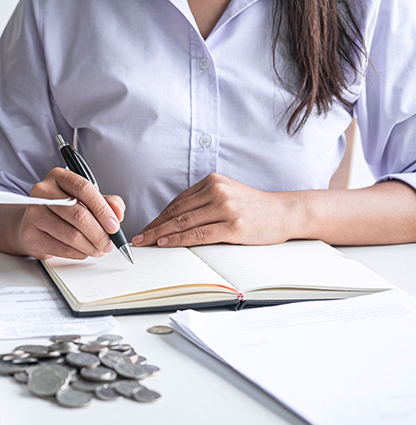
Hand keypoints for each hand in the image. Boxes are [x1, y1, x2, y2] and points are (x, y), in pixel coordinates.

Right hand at [15, 168, 124, 259]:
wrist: (33, 224)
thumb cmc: (62, 210)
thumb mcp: (86, 200)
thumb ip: (106, 202)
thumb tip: (118, 213)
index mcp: (58, 176)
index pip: (84, 189)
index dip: (103, 210)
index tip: (114, 226)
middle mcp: (43, 191)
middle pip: (78, 215)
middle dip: (99, 233)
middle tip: (109, 244)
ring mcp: (33, 213)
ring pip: (71, 235)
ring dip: (91, 246)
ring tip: (99, 249)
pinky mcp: (30, 234)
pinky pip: (62, 249)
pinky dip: (79, 253)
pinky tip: (84, 251)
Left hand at [133, 173, 296, 246]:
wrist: (286, 212)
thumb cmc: (255, 208)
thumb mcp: (228, 195)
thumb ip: (204, 202)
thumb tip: (174, 220)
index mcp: (212, 182)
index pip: (177, 202)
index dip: (157, 217)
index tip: (144, 228)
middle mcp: (217, 191)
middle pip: (176, 212)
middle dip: (153, 226)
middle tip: (138, 238)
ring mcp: (226, 208)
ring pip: (184, 222)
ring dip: (160, 234)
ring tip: (146, 243)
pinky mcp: (234, 226)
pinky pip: (199, 234)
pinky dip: (179, 239)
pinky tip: (165, 243)